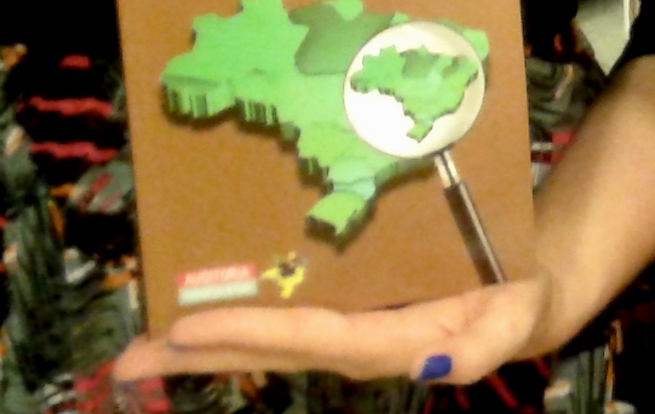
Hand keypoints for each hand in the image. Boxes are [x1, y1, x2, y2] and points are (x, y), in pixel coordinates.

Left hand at [110, 274, 554, 385]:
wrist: (526, 291)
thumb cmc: (518, 301)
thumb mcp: (514, 322)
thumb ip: (482, 348)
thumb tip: (435, 364)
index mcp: (383, 342)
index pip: (303, 338)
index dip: (246, 331)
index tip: (187, 328)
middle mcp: (350, 339)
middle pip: (264, 349)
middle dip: (198, 353)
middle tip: (128, 359)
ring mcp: (344, 325)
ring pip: (265, 336)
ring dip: (205, 342)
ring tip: (144, 343)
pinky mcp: (347, 307)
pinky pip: (285, 314)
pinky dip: (240, 313)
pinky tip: (204, 308)